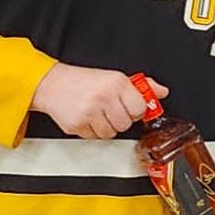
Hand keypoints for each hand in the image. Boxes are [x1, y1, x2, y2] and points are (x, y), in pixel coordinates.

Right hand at [31, 64, 165, 139]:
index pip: (139, 109)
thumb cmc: (84, 81)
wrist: (52, 84)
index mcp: (116, 83)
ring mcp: (89, 112)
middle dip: (120, 119)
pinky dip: (93, 131)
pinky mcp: (77, 125)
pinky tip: (87, 118)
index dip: (135, 110)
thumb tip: (162, 92)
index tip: (128, 107)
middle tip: (110, 109)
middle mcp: (104, 97)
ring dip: (107, 127)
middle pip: (126, 124)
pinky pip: (95, 137)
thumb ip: (141, 86)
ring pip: (111, 133)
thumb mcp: (114, 77)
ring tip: (98, 113)